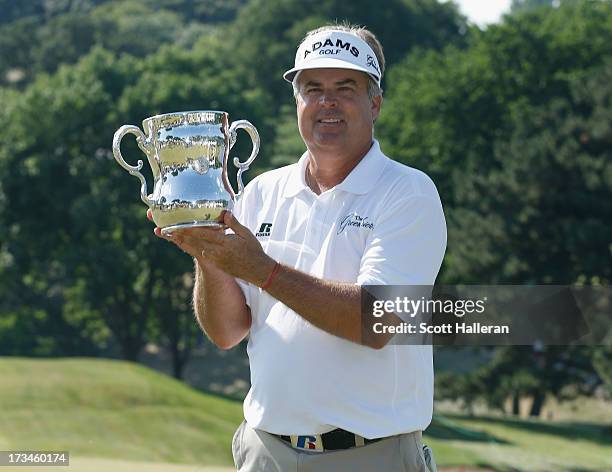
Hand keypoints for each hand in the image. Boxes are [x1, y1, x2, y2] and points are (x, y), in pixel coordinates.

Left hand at [147, 209, 274, 284]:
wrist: (258, 272)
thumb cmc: (254, 252)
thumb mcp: (246, 235)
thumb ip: (234, 224)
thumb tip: (225, 213)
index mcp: (224, 243)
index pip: (202, 234)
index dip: (188, 229)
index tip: (176, 224)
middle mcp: (216, 252)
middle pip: (193, 242)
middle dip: (177, 235)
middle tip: (162, 229)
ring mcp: (214, 259)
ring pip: (193, 248)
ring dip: (180, 241)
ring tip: (166, 234)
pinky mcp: (214, 264)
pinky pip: (198, 254)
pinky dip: (188, 247)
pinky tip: (181, 242)